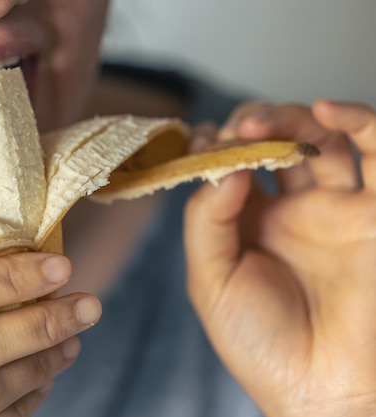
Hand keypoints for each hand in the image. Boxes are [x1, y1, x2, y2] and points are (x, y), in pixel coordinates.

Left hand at [184, 100, 375, 416]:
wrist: (321, 389)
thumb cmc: (259, 343)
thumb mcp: (210, 280)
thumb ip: (208, 220)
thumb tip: (225, 165)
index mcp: (248, 225)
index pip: (231, 166)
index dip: (212, 147)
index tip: (193, 140)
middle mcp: (291, 211)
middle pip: (273, 144)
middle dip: (248, 127)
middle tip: (230, 132)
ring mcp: (334, 208)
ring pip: (318, 139)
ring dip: (289, 119)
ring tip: (258, 125)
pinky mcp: (375, 214)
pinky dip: (356, 120)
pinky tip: (324, 110)